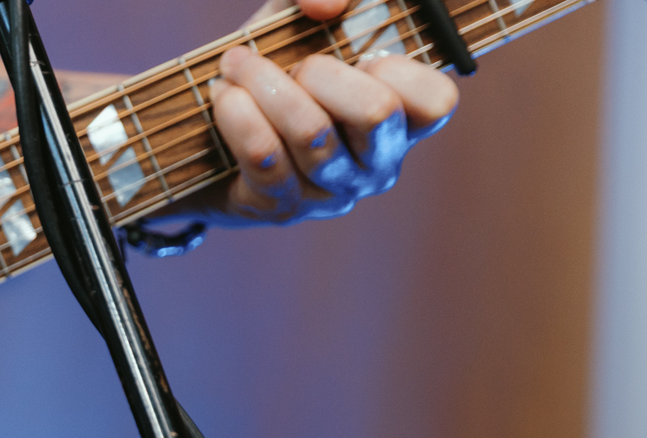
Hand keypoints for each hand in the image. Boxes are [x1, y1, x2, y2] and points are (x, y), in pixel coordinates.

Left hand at [165, 0, 458, 227]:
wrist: (210, 140)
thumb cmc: (275, 70)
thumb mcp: (298, 20)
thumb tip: (327, 6)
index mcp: (402, 118)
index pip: (436, 101)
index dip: (398, 67)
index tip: (359, 53)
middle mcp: (377, 163)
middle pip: (376, 114)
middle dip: (321, 71)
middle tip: (291, 62)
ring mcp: (332, 192)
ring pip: (311, 133)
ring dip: (264, 84)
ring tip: (236, 66)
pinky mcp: (283, 208)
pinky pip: (264, 155)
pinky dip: (237, 113)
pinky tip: (223, 95)